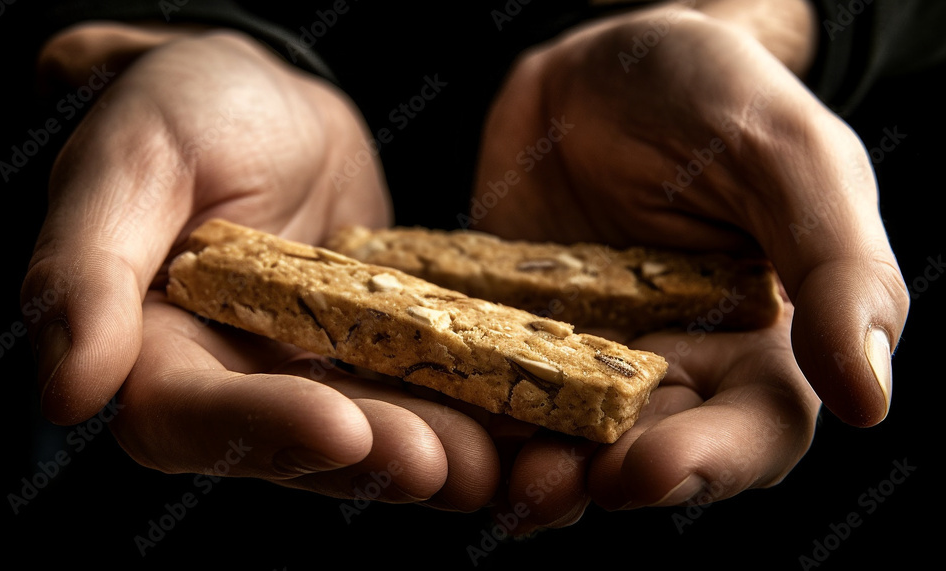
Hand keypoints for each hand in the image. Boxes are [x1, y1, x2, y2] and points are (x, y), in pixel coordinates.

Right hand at [21, 23, 497, 508]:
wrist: (267, 99)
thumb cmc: (181, 109)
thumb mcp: (129, 162)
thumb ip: (86, 269)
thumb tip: (67, 390)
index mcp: (155, 352)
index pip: (194, 417)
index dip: (266, 428)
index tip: (342, 427)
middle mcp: (235, 382)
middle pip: (301, 446)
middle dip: (376, 456)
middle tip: (448, 463)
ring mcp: (312, 374)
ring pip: (375, 433)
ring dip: (438, 451)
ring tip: (504, 461)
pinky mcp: (379, 356)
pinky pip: (425, 389)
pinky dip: (475, 407)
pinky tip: (531, 418)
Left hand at [471, 0, 907, 527]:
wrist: (608, 63)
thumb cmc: (718, 97)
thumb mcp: (790, 159)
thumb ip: (839, 269)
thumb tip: (868, 397)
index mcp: (760, 340)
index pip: (752, 429)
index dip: (708, 463)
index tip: (650, 471)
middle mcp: (673, 362)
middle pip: (645, 452)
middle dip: (598, 479)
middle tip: (546, 489)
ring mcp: (586, 353)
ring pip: (563, 434)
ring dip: (529, 464)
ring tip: (493, 477)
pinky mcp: (514, 330)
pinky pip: (490, 379)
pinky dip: (468, 403)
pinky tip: (433, 416)